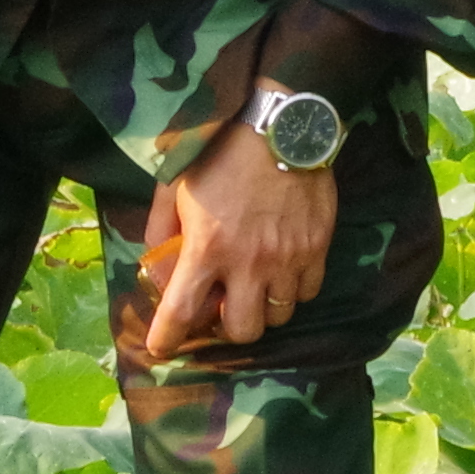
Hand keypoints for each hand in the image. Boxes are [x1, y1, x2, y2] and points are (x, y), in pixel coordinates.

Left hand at [140, 131, 339, 354]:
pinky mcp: (317, 247)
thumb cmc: (221, 153)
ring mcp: (287, 258)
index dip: (167, 339)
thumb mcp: (175, 186)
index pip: (181, 312)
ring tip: (255, 285)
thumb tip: (156, 268)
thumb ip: (161, 231)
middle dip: (227, 327)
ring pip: (278, 316)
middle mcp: (248, 262)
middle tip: (223, 306)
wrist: (281, 124)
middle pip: (241, 331)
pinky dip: (293, 289)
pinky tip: (283, 269)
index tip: (162, 348)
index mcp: (207, 248)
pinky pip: (307, 292)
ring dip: (262, 307)